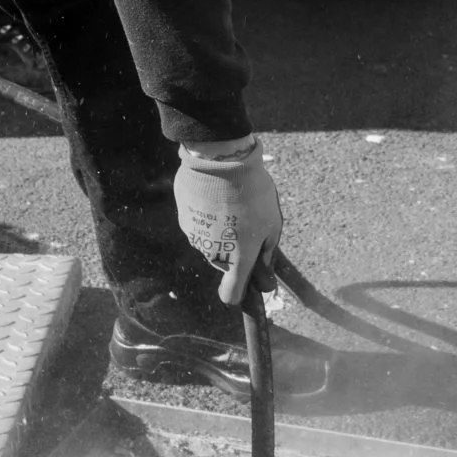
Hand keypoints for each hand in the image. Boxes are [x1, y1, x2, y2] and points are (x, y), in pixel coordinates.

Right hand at [173, 136, 282, 306]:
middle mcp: (212, 254)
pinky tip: (215, 197)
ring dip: (219, 232)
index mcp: (237, 259)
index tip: (247, 280)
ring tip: (231, 204)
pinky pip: (198, 224)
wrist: (221, 162)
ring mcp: (194, 236)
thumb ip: (267, 254)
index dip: (239, 293)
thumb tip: (265, 279)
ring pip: (210, 243)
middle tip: (247, 224)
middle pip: (223, 264)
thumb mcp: (272, 224)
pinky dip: (206, 217)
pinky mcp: (184, 218)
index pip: (231, 295)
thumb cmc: (253, 194)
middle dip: (234, 252)